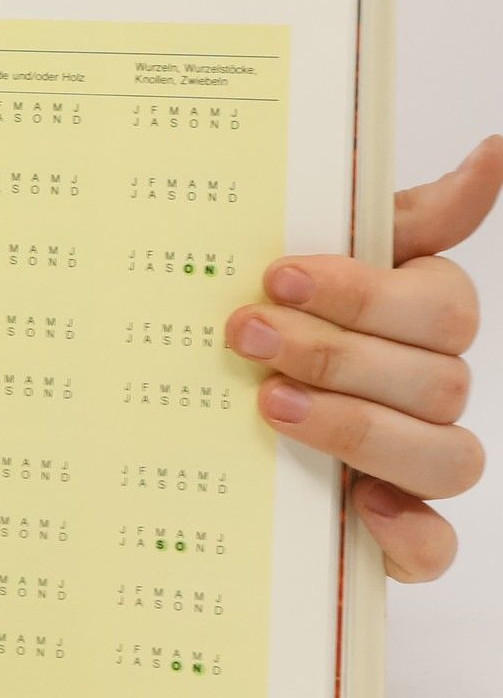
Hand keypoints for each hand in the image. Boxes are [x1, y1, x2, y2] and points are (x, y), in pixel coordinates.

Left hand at [227, 135, 502, 581]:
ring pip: (444, 456)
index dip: (363, 292)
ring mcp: (421, 462)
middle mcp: (437, 390)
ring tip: (269, 405)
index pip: (439, 305)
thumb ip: (403, 213)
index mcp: (427, 319)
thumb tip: (496, 150)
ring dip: (356, 428)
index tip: (277, 276)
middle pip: (434, 379)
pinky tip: (360, 508)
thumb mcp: (323, 254)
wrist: (222, 407)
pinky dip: (409, 535)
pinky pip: (434, 547)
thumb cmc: (289, 317)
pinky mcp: (400, 530)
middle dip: (334, 353)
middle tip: (247, 334)